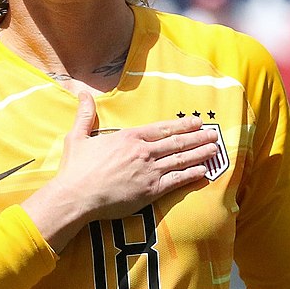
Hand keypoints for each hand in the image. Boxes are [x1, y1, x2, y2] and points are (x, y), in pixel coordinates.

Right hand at [24, 90, 218, 251]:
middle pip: (176, 142)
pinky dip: (191, 175)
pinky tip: (204, 171)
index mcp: (128, 137)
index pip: (161, 128)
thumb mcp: (77, 136)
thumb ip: (85, 114)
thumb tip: (82, 92)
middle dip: (197, 137)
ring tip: (214, 149)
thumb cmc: (75, 169)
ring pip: (180, 159)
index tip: (196, 121)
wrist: (76, 196)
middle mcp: (143, 152)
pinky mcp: (150, 191)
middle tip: (213, 134)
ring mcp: (149, 171)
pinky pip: (176, 181)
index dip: (181, 124)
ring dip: (200, 153)